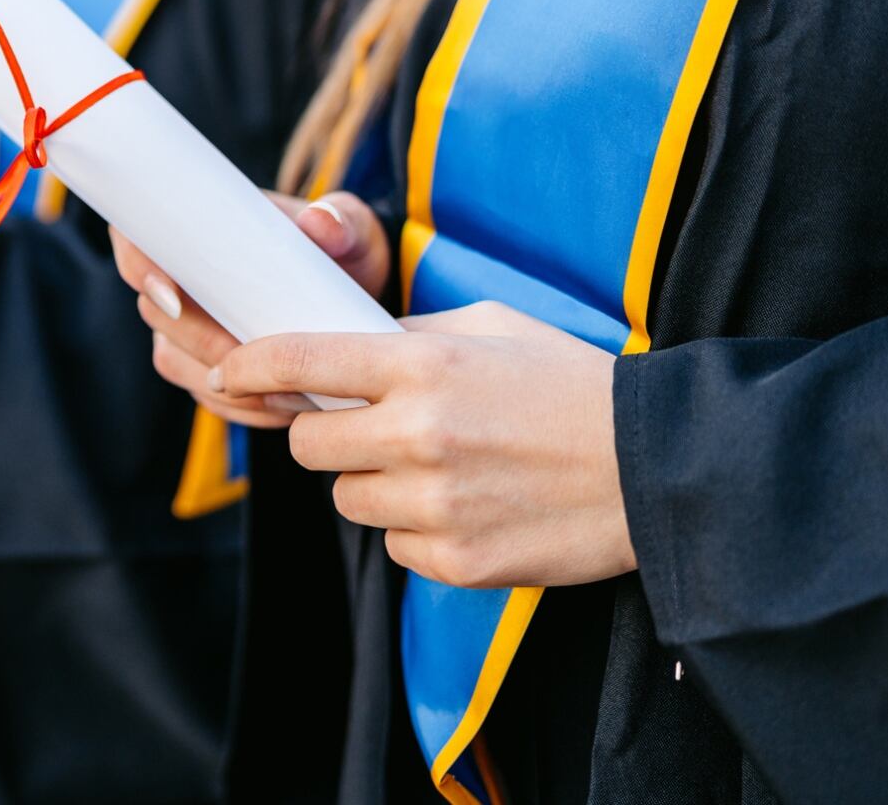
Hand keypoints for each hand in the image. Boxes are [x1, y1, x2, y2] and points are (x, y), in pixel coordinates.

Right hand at [109, 190, 391, 429]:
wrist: (351, 292)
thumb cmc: (340, 248)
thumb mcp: (351, 226)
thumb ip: (341, 219)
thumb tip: (320, 221)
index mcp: (196, 227)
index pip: (137, 240)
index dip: (140, 268)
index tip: (176, 298)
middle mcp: (177, 278)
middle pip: (157, 315)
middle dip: (206, 344)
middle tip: (266, 361)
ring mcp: (184, 327)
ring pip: (177, 362)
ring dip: (226, 384)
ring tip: (288, 391)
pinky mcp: (202, 366)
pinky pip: (205, 394)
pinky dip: (242, 406)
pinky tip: (284, 407)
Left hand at [211, 302, 634, 588]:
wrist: (661, 469)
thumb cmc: (574, 384)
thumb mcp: (492, 326)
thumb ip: (413, 335)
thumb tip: (349, 345)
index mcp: (422, 365)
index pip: (299, 361)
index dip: (249, 367)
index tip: (227, 373)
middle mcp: (416, 433)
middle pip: (308, 447)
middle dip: (326, 437)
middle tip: (369, 429)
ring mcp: (434, 503)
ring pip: (348, 500)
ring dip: (374, 485)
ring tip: (440, 468)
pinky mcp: (457, 561)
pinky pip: (396, 546)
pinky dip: (418, 530)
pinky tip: (470, 506)